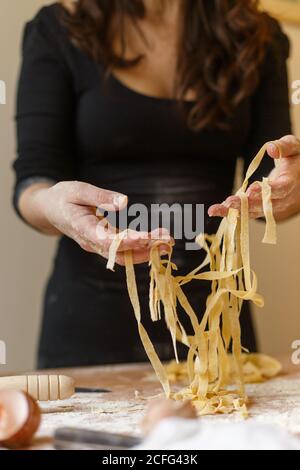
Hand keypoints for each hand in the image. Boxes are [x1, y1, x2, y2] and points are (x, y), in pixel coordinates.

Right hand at [32, 181, 171, 264]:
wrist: (49, 209)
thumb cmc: (62, 197)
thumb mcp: (78, 190)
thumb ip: (100, 196)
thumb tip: (125, 202)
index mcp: (82, 228)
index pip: (106, 241)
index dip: (126, 242)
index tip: (145, 238)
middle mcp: (91, 242)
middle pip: (119, 253)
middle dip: (144, 249)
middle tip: (167, 240)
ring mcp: (96, 245)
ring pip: (123, 255)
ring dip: (146, 250)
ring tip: (167, 241)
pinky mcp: (103, 243)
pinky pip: (122, 250)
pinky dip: (139, 247)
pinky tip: (155, 240)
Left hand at [208, 135, 299, 220]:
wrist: (299, 177)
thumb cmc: (296, 159)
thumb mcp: (294, 148)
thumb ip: (284, 147)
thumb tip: (271, 148)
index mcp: (290, 182)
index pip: (280, 189)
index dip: (266, 191)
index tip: (251, 190)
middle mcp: (282, 199)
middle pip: (263, 204)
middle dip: (245, 204)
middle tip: (229, 203)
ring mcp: (271, 207)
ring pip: (252, 212)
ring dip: (233, 211)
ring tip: (215, 210)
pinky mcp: (262, 209)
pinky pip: (247, 213)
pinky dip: (231, 213)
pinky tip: (216, 211)